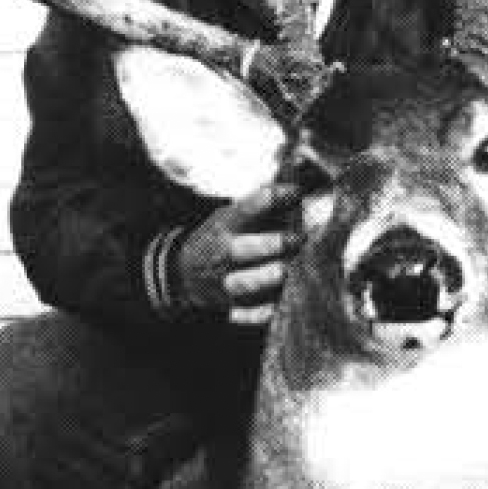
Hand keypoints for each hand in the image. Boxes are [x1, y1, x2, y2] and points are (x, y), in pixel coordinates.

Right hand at [174, 182, 303, 325]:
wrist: (184, 272)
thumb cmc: (223, 236)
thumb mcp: (233, 214)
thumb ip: (265, 202)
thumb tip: (303, 175)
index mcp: (226, 224)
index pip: (248, 206)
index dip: (273, 197)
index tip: (296, 191)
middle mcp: (223, 252)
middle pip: (243, 249)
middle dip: (273, 244)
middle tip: (299, 238)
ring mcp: (225, 281)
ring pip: (243, 284)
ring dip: (267, 277)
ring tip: (288, 270)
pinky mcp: (233, 306)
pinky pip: (247, 313)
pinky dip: (261, 312)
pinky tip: (280, 304)